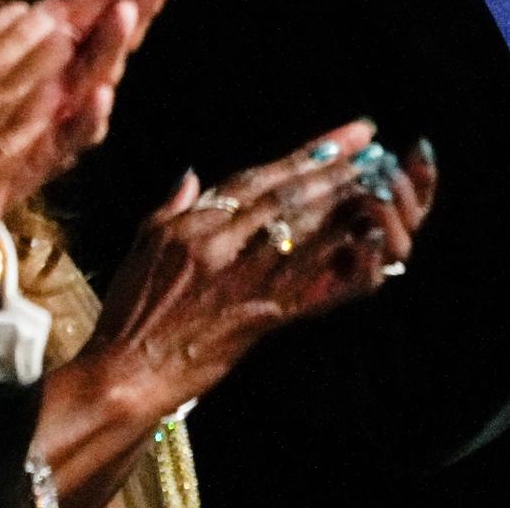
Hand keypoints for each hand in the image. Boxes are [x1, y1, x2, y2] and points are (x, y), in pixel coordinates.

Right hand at [77, 122, 433, 420]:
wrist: (128, 373)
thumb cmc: (130, 311)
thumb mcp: (143, 247)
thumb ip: (173, 206)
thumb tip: (193, 174)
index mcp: (195, 226)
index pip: (259, 177)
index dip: (306, 153)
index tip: (347, 135)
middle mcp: (224, 247)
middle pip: (290, 197)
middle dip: (336, 169)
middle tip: (375, 149)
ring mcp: (247, 282)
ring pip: (307, 232)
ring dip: (348, 203)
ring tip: (381, 180)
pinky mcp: (265, 316)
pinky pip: (314, 283)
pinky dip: (344, 258)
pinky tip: (370, 238)